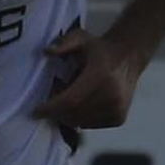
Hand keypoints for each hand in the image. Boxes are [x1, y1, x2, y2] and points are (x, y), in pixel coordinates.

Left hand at [34, 25, 144, 143]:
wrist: (129, 57)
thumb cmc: (100, 50)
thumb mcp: (81, 38)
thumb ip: (64, 44)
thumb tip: (46, 51)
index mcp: (101, 76)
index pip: (70, 100)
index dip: (51, 108)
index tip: (36, 111)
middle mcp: (112, 95)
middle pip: (73, 114)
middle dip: (56, 112)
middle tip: (50, 102)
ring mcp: (117, 109)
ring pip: (80, 122)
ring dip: (67, 116)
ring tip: (67, 100)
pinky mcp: (118, 118)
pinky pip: (90, 125)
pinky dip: (80, 118)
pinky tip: (80, 104)